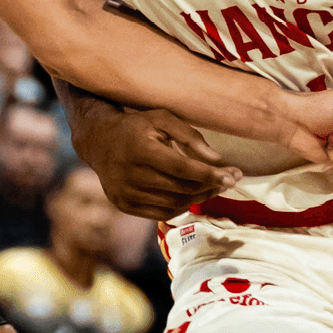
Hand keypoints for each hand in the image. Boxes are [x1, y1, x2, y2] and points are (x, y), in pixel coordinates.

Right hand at [75, 107, 240, 219]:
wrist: (99, 141)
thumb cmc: (137, 127)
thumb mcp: (163, 119)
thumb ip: (191, 136)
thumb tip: (218, 160)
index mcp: (140, 149)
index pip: (183, 168)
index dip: (210, 174)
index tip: (233, 176)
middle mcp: (130, 174)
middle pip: (180, 188)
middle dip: (210, 186)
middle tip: (228, 181)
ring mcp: (125, 193)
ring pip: (173, 203)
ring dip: (198, 198)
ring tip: (213, 187)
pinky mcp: (123, 205)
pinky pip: (161, 213)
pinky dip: (181, 206)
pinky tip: (192, 195)